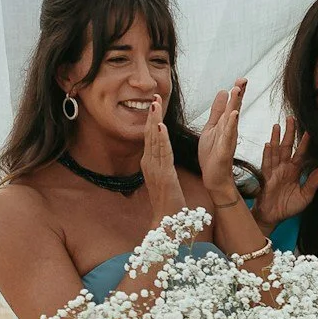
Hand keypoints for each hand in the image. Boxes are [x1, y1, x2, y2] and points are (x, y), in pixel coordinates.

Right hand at [141, 93, 185, 224]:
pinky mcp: (163, 175)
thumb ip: (162, 167)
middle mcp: (149, 164)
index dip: (152, 120)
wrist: (167, 222)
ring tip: (155, 105)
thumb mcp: (163, 180)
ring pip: (154, 141)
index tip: (154, 104)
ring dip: (154, 121)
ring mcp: (154, 169)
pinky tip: (160, 127)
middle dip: (152, 115)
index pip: (150, 138)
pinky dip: (160, 139)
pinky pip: (162, 154)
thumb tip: (162, 158)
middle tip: (154, 96)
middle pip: (149, 135)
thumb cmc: (168, 203)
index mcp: (150, 164)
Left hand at [197, 80, 244, 203]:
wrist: (213, 176)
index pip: (233, 104)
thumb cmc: (212, 154)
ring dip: (235, 104)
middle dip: (239, 94)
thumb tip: (224, 91)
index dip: (238, 92)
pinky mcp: (225, 149)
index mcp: (225, 123)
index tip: (242, 79)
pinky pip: (228, 135)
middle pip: (235, 108)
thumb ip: (217, 110)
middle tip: (243, 79)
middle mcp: (229, 129)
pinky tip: (233, 115)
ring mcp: (228, 139)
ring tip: (237, 90)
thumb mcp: (212, 127)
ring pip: (232, 119)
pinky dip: (231, 124)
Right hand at [253, 118, 317, 228]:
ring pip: (275, 151)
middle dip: (289, 133)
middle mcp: (284, 168)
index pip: (301, 153)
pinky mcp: (266, 177)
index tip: (310, 131)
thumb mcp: (305, 196)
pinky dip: (268, 154)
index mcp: (294, 171)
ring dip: (276, 138)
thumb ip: (313, 183)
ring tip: (277, 125)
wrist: (273, 216)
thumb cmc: (288, 207)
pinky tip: (268, 144)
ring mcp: (274, 171)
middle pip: (287, 146)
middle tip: (291, 118)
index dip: (305, 143)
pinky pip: (267, 164)